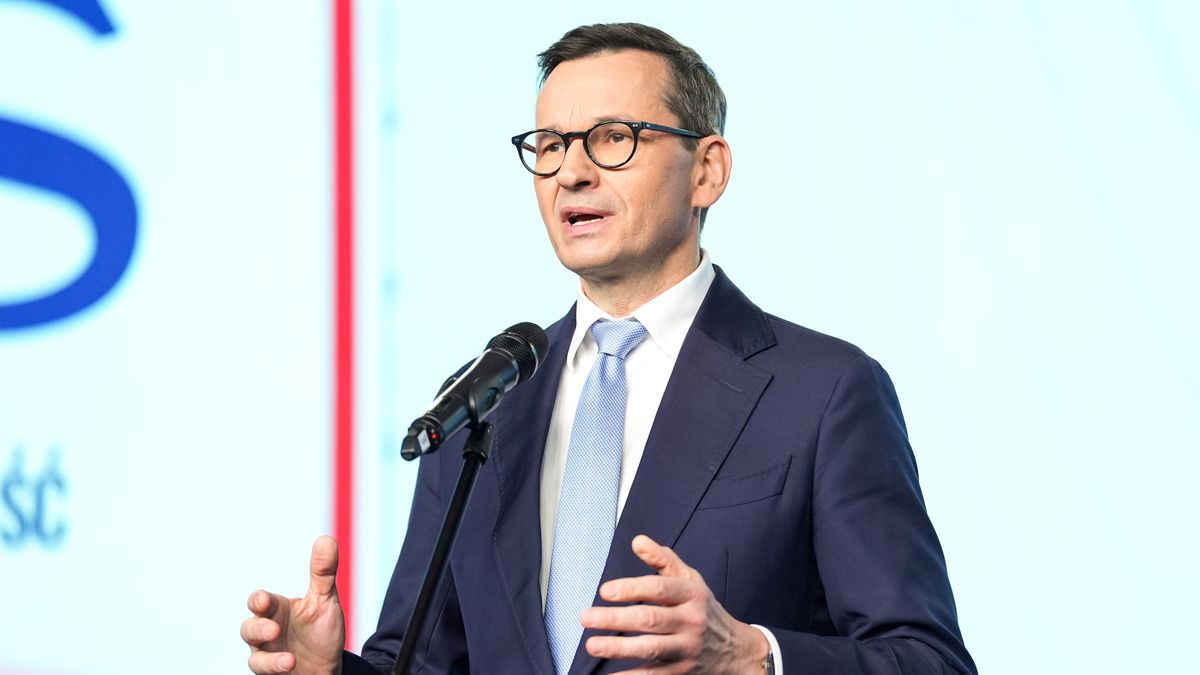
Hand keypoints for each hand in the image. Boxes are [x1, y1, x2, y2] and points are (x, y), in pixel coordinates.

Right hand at [240, 536, 345, 673]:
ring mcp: (268, 654)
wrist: (328, 666)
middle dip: (257, 629)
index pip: (260, 602)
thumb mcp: (325, 601)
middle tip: (273, 629)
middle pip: (249, 629)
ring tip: (288, 660)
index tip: (265, 601)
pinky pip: (265, 672)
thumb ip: (323, 573)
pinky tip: (290, 664)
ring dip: (267, 659)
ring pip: (254, 658)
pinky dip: (275, 669)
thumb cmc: (321, 631)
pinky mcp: (273, 673)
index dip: (259, 601)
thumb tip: (326, 539)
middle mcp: (268, 632)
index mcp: (278, 610)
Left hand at [580, 534, 768, 673]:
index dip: (631, 588)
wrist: (735, 649)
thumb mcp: (691, 579)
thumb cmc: (703, 608)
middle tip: (585, 616)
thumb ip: (663, 559)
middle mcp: (690, 621)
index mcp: (691, 594)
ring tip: (592, 644)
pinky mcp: (681, 672)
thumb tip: (637, 540)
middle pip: (650, 619)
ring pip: (650, 648)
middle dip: (616, 619)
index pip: (659, 589)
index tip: (605, 590)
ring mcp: (686, 649)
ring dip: (619, 647)